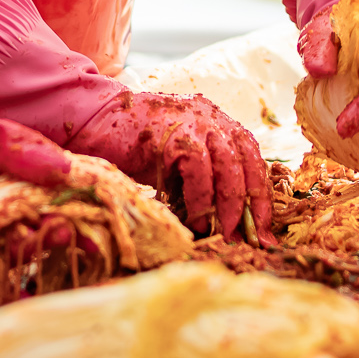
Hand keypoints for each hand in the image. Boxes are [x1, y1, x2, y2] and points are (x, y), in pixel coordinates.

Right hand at [66, 91, 270, 239]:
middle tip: (249, 239)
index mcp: (218, 122)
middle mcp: (212, 118)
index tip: (264, 229)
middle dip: (252, 206)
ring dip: (229, 206)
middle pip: (247, 163)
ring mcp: (195, 122)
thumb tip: (225, 221)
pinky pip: (199, 170)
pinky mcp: (174, 133)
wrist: (94, 119)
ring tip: (224, 234)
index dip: (261, 195)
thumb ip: (201, 179)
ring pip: (228, 168)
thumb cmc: (134, 146)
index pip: (253, 158)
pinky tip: (196, 220)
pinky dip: (201, 199)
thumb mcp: (177, 162)